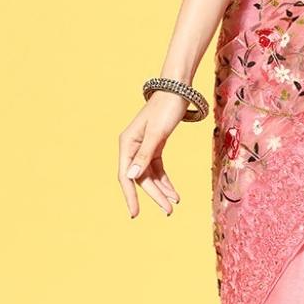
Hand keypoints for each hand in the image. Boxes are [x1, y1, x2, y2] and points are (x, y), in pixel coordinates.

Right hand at [118, 92, 187, 217]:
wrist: (178, 90)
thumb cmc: (166, 109)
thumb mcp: (157, 133)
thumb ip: (144, 155)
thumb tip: (131, 177)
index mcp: (127, 144)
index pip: (126, 176)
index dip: (131, 196)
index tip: (135, 213)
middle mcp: (132, 147)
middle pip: (141, 178)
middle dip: (154, 195)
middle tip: (168, 211)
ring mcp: (143, 147)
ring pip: (150, 175)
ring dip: (162, 190)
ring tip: (174, 204)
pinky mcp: (155, 146)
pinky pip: (157, 168)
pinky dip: (166, 180)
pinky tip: (174, 192)